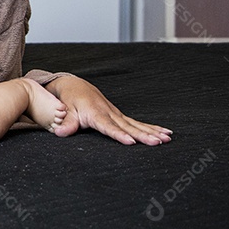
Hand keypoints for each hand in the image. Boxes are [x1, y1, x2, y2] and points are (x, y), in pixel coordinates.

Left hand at [46, 75, 172, 145]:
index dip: (119, 134)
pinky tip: (166, 132)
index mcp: (95, 113)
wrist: (74, 86)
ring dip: (152, 131)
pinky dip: (152, 127)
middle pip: (128, 126)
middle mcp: (108, 112)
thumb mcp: (64, 111)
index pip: (108, 126)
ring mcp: (116, 113)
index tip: (130, 141)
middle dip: (143, 135)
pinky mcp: (120, 115)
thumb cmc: (69, 101)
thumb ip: (65, 122)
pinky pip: (137, 122)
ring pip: (136, 124)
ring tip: (167, 139)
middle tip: (158, 142)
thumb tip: (61, 133)